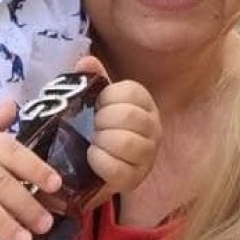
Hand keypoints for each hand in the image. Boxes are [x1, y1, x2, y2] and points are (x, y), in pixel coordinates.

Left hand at [73, 55, 160, 196]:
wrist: (95, 165)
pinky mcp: (136, 178)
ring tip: (94, 142)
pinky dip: (98, 161)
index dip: (107, 98)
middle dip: (102, 121)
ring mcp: (148, 154)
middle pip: (128, 116)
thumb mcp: (96, 100)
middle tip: (94, 126)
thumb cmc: (100, 126)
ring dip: (101, 141)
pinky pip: (116, 168)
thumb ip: (91, 78)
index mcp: (144, 102)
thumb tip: (86, 61)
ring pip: (125, 143)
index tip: (97, 105)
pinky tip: (93, 158)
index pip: (131, 92)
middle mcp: (153, 126)